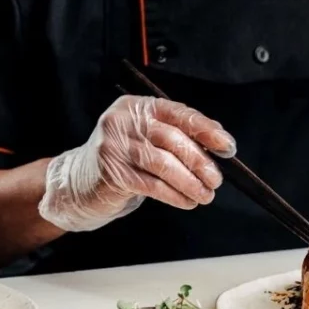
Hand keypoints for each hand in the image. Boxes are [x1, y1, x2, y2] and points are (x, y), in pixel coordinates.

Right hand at [39, 95, 236, 231]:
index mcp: (139, 106)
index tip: (227, 147)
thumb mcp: (149, 140)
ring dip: (191, 183)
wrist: (80, 183)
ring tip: (205, 195)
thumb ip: (178, 137)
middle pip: (174, 140)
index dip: (207, 131)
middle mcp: (124, 121)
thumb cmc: (125, 161)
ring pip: (164, 165)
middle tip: (216, 181)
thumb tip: (220, 146)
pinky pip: (152, 185)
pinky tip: (186, 201)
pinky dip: (175, 196)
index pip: (180, 113)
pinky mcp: (112, 172)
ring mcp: (115, 146)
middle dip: (201, 163)